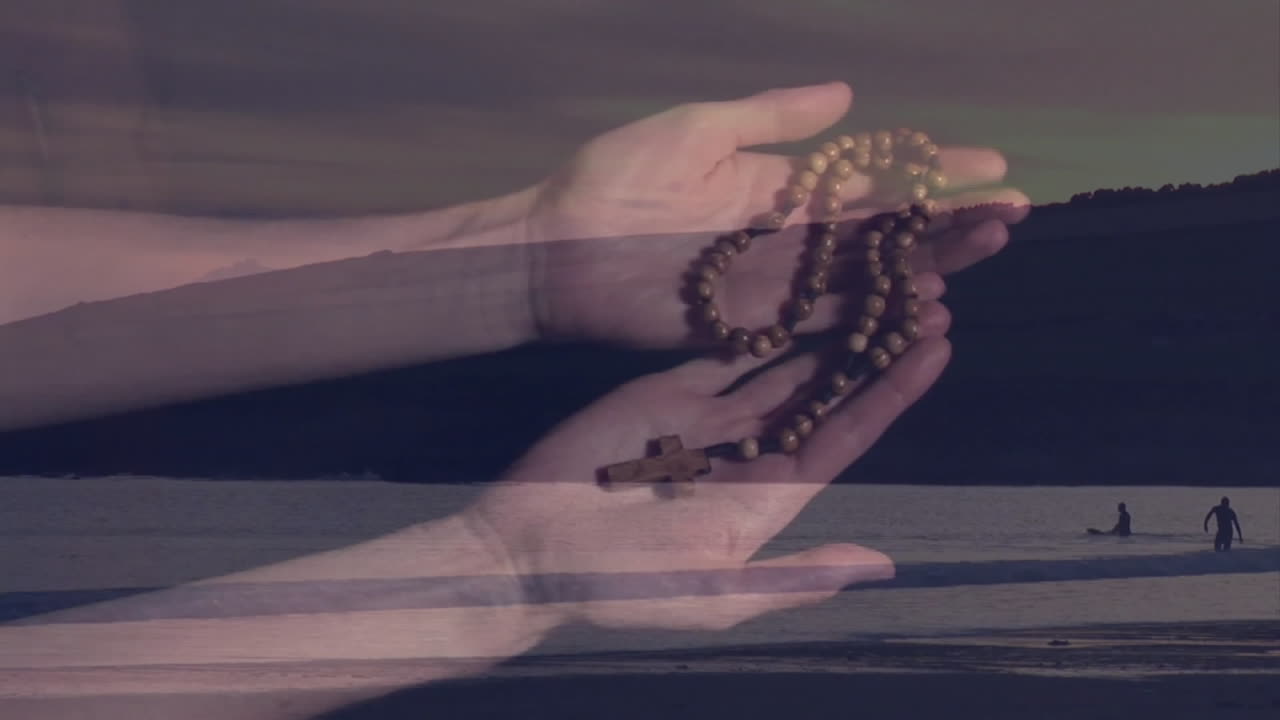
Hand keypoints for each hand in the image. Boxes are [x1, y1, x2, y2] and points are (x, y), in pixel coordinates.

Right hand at [463, 298, 952, 632]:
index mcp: (767, 499)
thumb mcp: (712, 591)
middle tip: (926, 297)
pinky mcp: (667, 390)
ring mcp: (707, 418)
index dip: (892, 394)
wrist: (530, 549)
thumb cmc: (618, 583)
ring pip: (782, 366)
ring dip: (829, 327)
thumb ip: (794, 575)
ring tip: (876, 281)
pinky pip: (725, 352)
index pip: (845, 437)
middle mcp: (747, 452)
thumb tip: (880, 564)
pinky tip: (802, 286)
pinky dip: (763, 322)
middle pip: (825, 394)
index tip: (937, 347)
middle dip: (873, 349)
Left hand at [522, 81, 1028, 347]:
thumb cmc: (615, 180)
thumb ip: (772, 118)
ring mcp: (770, 284)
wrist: (554, 248)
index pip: (869, 179)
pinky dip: (869, 316)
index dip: (930, 172)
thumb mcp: (698, 130)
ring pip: (862, 278)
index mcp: (777, 187)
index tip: (991, 164)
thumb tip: (848, 95)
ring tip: (985, 254)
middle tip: (1011, 216)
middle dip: (945, 223)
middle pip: (880, 234)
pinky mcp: (748, 324)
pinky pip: (819, 322)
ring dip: (924, 267)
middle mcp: (785, 239)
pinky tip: (918, 307)